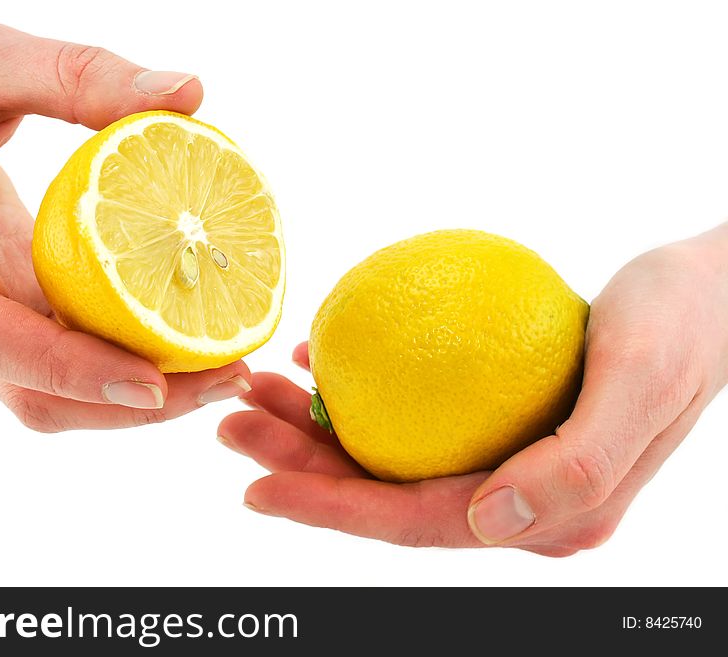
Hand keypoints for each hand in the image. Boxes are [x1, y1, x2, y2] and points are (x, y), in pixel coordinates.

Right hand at [0, 7, 250, 430]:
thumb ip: (82, 75)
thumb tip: (190, 93)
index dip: (66, 369)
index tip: (151, 383)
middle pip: (32, 389)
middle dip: (131, 404)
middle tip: (231, 375)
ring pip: (55, 386)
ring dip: (142, 393)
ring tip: (229, 367)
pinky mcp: (13, 298)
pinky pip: (71, 348)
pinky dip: (132, 353)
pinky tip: (197, 326)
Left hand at [219, 224, 727, 555]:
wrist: (709, 291)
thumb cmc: (682, 324)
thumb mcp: (642, 380)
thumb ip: (578, 466)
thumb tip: (489, 523)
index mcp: (548, 514)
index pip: (419, 523)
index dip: (332, 511)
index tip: (255, 484)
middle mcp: (516, 499)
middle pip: (387, 492)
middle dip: (301, 466)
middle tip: (232, 420)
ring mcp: (502, 460)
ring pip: (388, 453)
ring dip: (314, 426)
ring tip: (256, 388)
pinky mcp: (494, 420)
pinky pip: (411, 415)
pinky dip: (359, 391)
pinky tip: (317, 360)